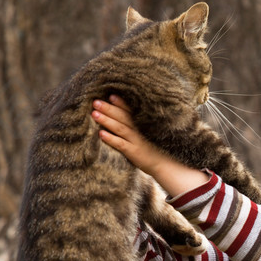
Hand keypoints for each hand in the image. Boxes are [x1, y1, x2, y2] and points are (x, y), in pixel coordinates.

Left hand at [92, 95, 208, 196]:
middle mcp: (139, 130)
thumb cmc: (156, 149)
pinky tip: (101, 134)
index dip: (120, 102)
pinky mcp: (135, 152)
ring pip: (120, 128)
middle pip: (122, 116)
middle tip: (95, 101)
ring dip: (107, 120)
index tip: (111, 95)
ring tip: (94, 113)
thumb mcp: (148, 134)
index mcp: (142, 124)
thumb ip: (137, 125)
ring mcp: (137, 140)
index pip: (130, 110)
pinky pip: (121, 144)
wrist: (167, 165)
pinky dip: (111, 139)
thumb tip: (122, 117)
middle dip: (109, 108)